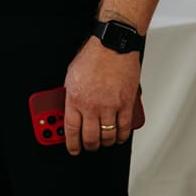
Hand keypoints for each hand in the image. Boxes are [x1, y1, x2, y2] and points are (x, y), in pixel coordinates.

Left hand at [62, 36, 141, 154]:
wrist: (112, 47)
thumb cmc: (92, 57)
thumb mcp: (70, 77)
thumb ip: (70, 96)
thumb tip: (69, 110)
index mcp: (75, 99)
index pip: (71, 129)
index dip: (71, 144)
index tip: (73, 149)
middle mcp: (92, 106)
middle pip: (90, 136)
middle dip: (89, 146)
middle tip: (89, 147)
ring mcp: (110, 106)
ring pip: (108, 135)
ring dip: (105, 142)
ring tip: (104, 143)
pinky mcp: (126, 104)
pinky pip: (124, 127)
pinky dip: (122, 136)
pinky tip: (119, 137)